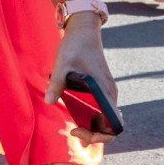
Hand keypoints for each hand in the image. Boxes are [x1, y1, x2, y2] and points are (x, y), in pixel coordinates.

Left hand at [44, 15, 117, 141]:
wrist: (84, 30)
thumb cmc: (76, 45)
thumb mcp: (62, 64)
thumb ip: (57, 84)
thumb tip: (48, 102)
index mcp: (105, 91)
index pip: (115, 125)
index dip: (100, 135)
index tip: (78, 129)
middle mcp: (111, 93)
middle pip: (111, 125)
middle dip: (95, 135)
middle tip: (74, 131)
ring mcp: (108, 91)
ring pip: (107, 118)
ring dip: (94, 127)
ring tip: (75, 128)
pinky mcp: (102, 87)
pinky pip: (103, 109)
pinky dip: (94, 118)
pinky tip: (79, 118)